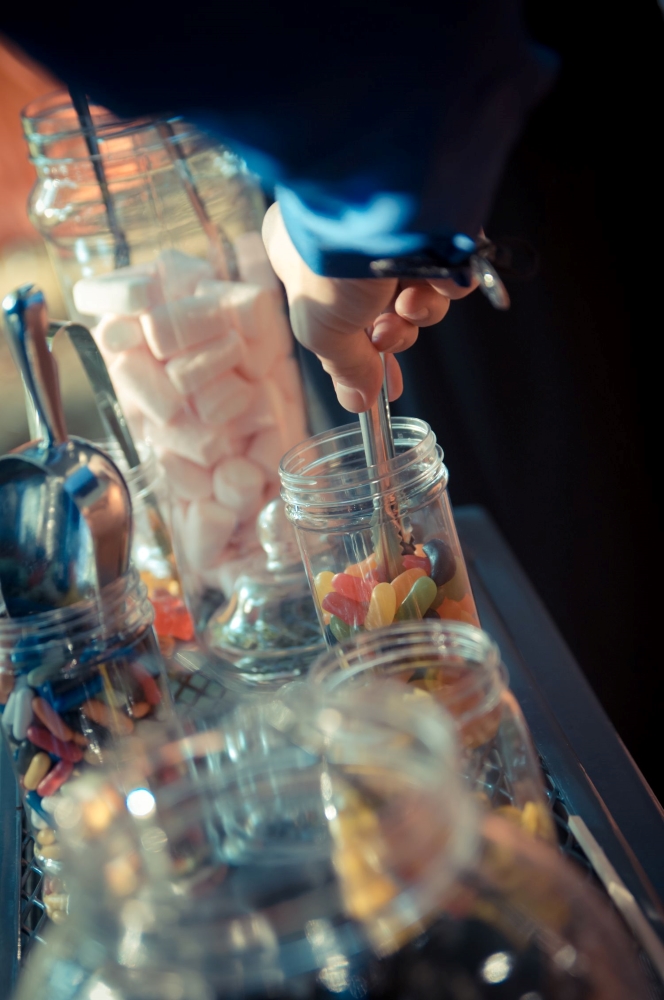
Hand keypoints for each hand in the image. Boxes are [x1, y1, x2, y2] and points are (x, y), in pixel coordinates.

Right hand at [263, 202, 477, 412]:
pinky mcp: (440, 218)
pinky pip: (452, 267)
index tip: (379, 384)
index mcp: (305, 255)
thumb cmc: (331, 263)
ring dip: (420, 312)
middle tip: (389, 335)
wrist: (378, 205)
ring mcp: (394, 228)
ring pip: (418, 292)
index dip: (358, 352)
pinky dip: (449, 285)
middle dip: (391, 332)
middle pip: (380, 310)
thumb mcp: (323, 332)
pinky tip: (436, 281)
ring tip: (411, 305)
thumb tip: (357, 402)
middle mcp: (349, 239)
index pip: (333, 316)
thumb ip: (345, 368)